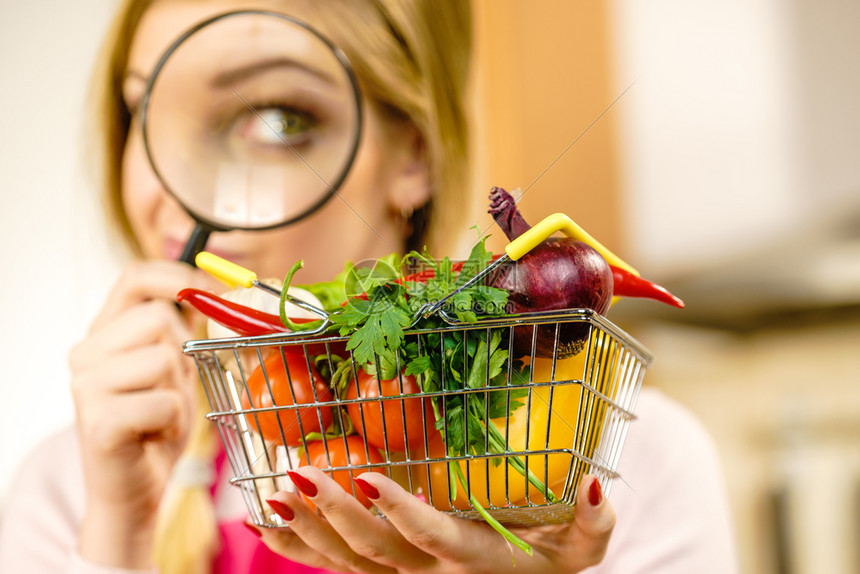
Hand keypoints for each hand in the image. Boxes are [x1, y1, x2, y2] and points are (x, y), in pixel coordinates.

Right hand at [69, 261, 210, 566]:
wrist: (132, 490)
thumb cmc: (156, 425)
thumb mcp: (175, 369)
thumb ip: (184, 331)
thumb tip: (222, 290)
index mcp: (103, 334)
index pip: (134, 277)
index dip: (177, 275)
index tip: (212, 290)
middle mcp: (85, 353)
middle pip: (158, 318)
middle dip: (182, 354)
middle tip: (171, 389)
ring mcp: (86, 387)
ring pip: (165, 358)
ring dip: (180, 392)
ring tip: (162, 415)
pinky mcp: (98, 422)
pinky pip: (164, 401)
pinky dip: (174, 421)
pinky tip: (155, 435)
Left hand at [255, 467, 614, 573]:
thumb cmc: (547, 564)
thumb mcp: (583, 551)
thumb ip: (592, 523)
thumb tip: (592, 481)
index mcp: (472, 560)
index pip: (432, 536)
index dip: (400, 510)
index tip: (368, 475)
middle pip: (373, 550)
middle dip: (334, 513)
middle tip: (300, 474)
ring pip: (345, 563)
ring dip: (307, 530)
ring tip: (275, 494)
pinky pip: (333, 568)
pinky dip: (298, 548)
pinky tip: (267, 523)